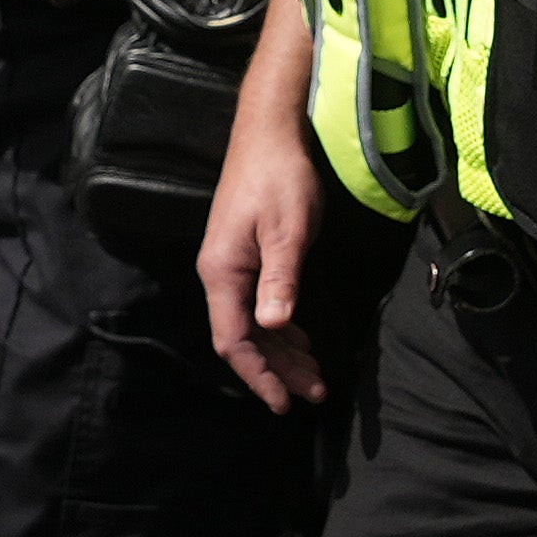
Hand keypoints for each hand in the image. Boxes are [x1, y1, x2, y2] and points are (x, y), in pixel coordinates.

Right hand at [200, 89, 332, 414]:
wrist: (270, 133)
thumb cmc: (280, 177)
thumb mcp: (288, 230)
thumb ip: (281, 279)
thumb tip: (274, 325)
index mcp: (223, 273)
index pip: (234, 341)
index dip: (258, 376)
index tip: (283, 403)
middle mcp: (221, 275)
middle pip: (245, 339)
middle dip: (279, 371)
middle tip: (314, 394)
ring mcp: (233, 267)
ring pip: (255, 325)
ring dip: (284, 353)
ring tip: (315, 377)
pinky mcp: (247, 257)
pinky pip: (260, 306)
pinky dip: (282, 328)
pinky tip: (301, 339)